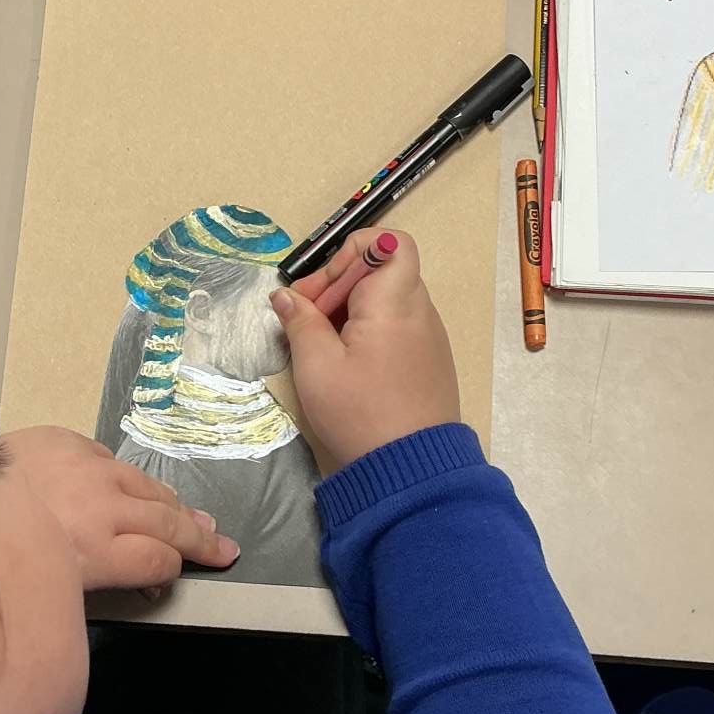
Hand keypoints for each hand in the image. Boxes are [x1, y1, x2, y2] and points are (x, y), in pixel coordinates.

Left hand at [0, 426, 239, 591]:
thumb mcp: (41, 587)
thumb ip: (88, 585)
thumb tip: (130, 584)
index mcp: (92, 551)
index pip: (159, 561)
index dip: (175, 571)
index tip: (179, 575)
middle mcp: (99, 507)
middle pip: (168, 523)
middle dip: (201, 539)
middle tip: (225, 547)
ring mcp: (87, 470)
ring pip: (149, 488)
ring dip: (175, 506)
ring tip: (197, 518)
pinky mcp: (68, 442)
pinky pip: (112, 461)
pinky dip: (126, 479)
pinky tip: (132, 489)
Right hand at [269, 229, 459, 470]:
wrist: (411, 469)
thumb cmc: (361, 412)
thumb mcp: (317, 366)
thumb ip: (300, 321)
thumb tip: (285, 296)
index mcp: (395, 301)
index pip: (389, 243)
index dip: (351, 254)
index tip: (323, 291)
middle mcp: (420, 310)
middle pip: (379, 271)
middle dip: (338, 285)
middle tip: (305, 319)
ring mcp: (428, 337)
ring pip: (386, 300)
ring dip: (349, 310)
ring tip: (321, 345)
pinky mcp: (428, 361)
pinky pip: (396, 326)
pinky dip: (368, 331)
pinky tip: (346, 363)